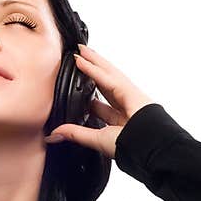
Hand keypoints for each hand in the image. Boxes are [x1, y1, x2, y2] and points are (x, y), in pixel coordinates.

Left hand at [43, 43, 156, 158]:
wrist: (147, 149)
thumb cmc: (130, 148)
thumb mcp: (97, 140)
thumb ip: (76, 134)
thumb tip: (53, 134)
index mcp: (119, 120)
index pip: (101, 102)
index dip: (89, 93)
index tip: (79, 85)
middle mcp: (125, 106)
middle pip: (106, 83)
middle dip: (93, 70)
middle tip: (79, 58)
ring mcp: (129, 96)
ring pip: (108, 74)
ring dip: (93, 62)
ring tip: (80, 51)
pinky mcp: (130, 91)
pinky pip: (108, 78)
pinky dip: (94, 69)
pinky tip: (81, 60)